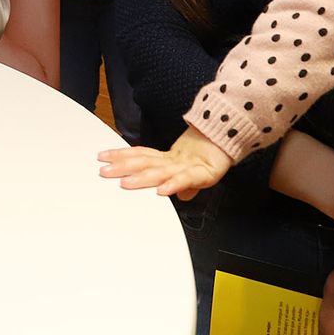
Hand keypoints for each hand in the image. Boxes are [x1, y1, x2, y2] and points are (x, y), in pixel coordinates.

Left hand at [96, 127, 232, 199]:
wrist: (231, 138)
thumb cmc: (209, 156)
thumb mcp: (191, 174)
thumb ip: (184, 185)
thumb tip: (179, 196)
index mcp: (166, 159)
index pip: (140, 155)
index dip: (121, 155)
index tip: (102, 157)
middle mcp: (172, 161)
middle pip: (144, 162)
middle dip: (122, 167)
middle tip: (104, 171)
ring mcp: (186, 166)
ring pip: (160, 171)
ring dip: (141, 177)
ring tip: (125, 182)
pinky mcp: (203, 173)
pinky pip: (186, 180)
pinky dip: (174, 185)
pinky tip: (162, 191)